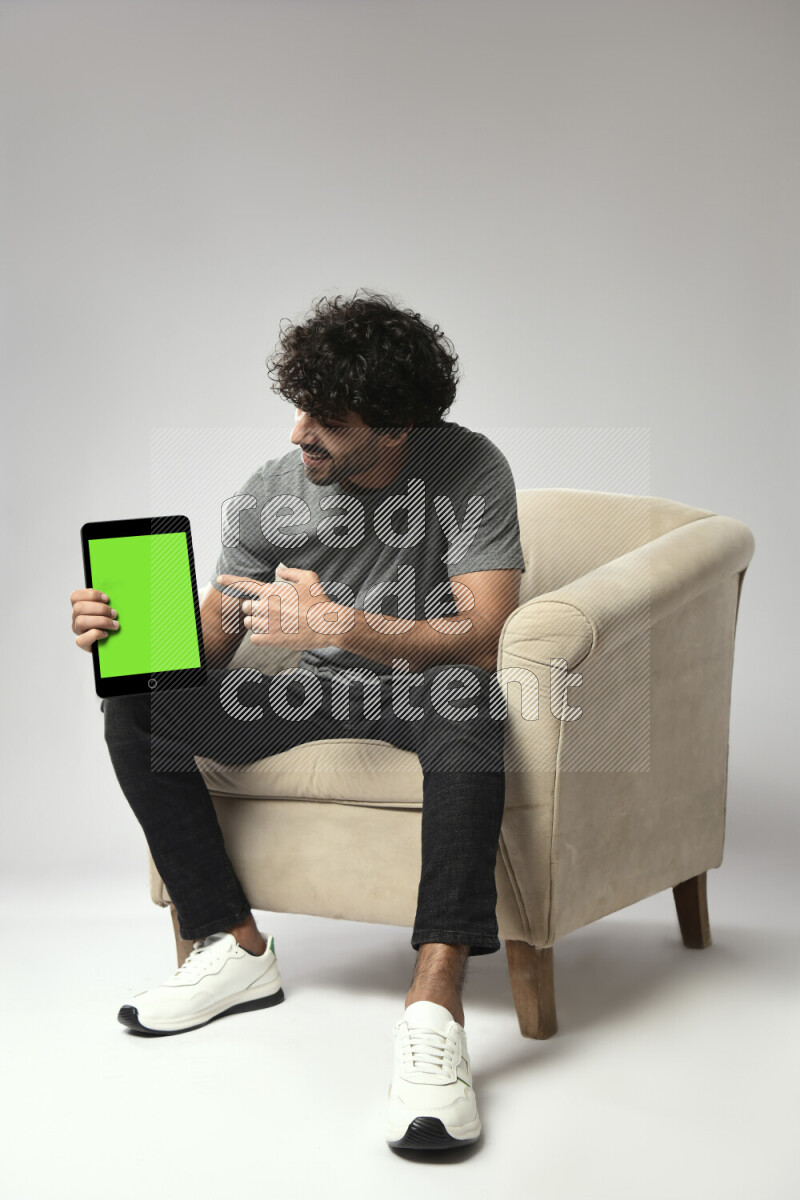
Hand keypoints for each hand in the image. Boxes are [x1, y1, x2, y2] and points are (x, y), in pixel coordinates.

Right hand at [70, 587, 119, 651]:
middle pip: (79, 607)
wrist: (115, 644)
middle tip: (114, 613)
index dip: (91, 594)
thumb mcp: (109, 610)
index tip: (106, 598)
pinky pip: (82, 639)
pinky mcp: (82, 643)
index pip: (75, 596)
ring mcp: (78, 631)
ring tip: (114, 624)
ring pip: (81, 621)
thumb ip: (107, 602)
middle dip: (100, 609)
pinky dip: (96, 634)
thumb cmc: (112, 623)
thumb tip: (115, 594)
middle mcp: (76, 618)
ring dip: (101, 621)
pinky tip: (106, 634)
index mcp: (81, 607)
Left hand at [216, 567, 351, 649]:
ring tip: (276, 624)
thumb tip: (279, 570)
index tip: (219, 579)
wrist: (326, 624)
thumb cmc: (319, 600)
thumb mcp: (309, 578)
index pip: (245, 583)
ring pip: (249, 623)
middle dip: (256, 609)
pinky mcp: (269, 639)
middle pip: (246, 607)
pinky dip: (262, 638)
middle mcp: (265, 605)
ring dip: (258, 624)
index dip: (230, 580)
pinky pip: (254, 638)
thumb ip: (291, 572)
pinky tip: (276, 635)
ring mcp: (266, 623)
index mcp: (271, 590)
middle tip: (272, 613)